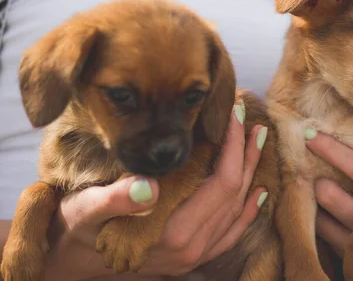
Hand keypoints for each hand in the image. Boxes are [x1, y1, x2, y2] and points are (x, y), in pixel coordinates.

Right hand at [43, 106, 266, 279]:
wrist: (70, 262)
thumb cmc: (76, 228)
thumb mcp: (86, 210)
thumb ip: (116, 199)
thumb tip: (148, 187)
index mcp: (172, 232)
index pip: (221, 182)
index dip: (233, 145)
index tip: (234, 114)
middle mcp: (190, 247)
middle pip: (235, 193)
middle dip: (246, 154)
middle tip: (252, 123)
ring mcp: (194, 256)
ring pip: (237, 209)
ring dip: (250, 173)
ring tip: (257, 142)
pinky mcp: (192, 259)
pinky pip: (231, 234)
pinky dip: (248, 211)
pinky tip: (258, 192)